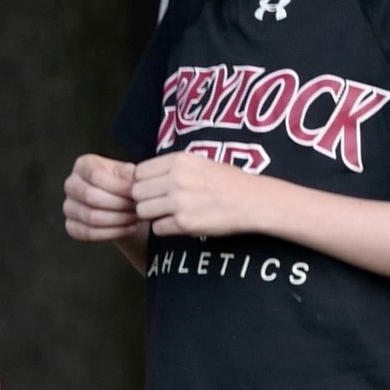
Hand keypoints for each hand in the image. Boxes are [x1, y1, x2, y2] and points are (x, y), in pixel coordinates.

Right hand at [61, 154, 141, 243]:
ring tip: (136, 218)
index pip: (96, 175)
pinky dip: (113, 233)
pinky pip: (89, 233)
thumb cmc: (125, 186)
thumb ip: (133, 177)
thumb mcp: (130, 175)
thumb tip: (136, 187)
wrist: (122, 205)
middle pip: (90, 196)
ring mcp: (68, 206)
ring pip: (91, 217)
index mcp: (83, 165)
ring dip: (119, 220)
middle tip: (139, 209)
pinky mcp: (71, 226)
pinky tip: (129, 229)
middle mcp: (71, 184)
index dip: (119, 187)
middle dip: (119, 205)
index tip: (138, 194)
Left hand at [129, 152, 266, 239]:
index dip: (142, 183)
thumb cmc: (227, 182)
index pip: (138, 172)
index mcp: (178, 160)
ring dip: (151, 215)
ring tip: (166, 215)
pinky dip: (164, 229)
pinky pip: (157, 228)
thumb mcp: (198, 162)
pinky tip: (177, 225)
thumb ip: (171, 168)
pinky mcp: (185, 223)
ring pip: (142, 211)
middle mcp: (176, 179)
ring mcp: (179, 201)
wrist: (253, 201)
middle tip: (157, 205)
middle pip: (136, 192)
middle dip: (143, 200)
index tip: (151, 189)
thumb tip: (143, 178)